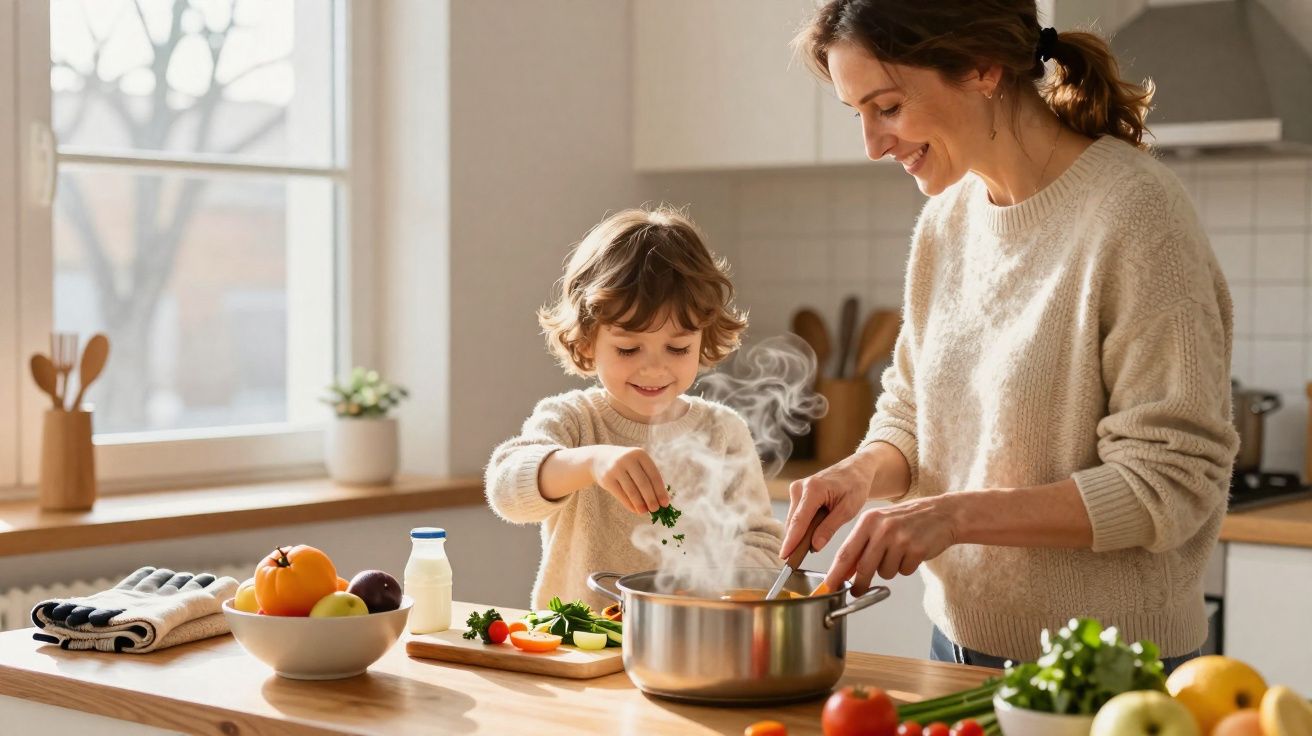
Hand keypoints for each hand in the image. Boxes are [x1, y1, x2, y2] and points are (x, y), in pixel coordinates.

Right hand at [589, 445, 669, 513]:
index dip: (660, 491)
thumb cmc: (627, 464)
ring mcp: (616, 468)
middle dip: (651, 499)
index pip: (654, 475)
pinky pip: (621, 495)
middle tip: (656, 510)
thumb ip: (648, 478)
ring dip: (640, 504)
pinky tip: (635, 510)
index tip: (665, 503)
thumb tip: (660, 500)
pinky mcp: (607, 479)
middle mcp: (628, 459)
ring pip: (632, 490)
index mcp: (640, 454)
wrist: (600, 458)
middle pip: (643, 483)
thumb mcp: (637, 464)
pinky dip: (629, 504)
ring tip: (645, 512)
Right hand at [780, 453, 876, 558]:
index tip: (784, 556)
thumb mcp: (848, 509)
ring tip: (815, 542)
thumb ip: (830, 527)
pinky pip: (796, 515)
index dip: (791, 540)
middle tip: (800, 560)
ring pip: (793, 520)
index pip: (799, 520)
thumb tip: (815, 546)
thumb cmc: (854, 486)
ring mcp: (796, 489)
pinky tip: (813, 532)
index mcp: (814, 489)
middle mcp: (800, 487)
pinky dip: (803, 526)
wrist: (855, 470)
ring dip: (800, 533)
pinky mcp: (797, 493)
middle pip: (794, 522)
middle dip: (796, 541)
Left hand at [821, 496, 957, 594]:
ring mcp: (900, 539)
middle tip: (857, 591)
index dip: (835, 574)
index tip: (828, 587)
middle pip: (863, 568)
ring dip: (890, 569)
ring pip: (885, 572)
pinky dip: (906, 567)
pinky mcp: (917, 549)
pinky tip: (912, 552)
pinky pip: (904, 571)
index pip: (846, 552)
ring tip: (899, 553)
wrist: (942, 513)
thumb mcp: (879, 524)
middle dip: (859, 584)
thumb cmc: (906, 520)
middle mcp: (882, 529)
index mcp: (868, 521)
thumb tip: (843, 572)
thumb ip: (861, 545)